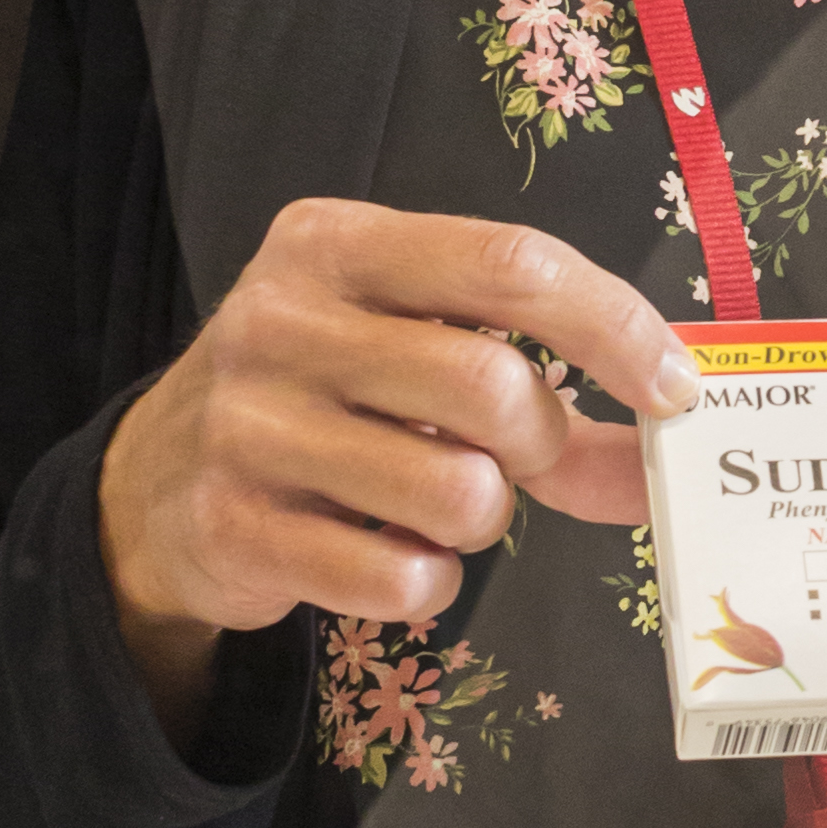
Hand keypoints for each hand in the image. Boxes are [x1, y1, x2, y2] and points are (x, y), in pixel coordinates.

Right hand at [97, 201, 700, 743]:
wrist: (152, 489)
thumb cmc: (321, 400)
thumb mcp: (412, 352)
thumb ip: (544, 392)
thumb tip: (661, 457)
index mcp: (337, 244)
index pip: (511, 263)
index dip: (614, 327)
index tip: (673, 387)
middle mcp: (281, 319)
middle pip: (493, 387)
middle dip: (540, 444)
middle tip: (516, 458)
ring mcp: (248, 426)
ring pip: (460, 494)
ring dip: (481, 521)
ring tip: (432, 502)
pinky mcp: (236, 527)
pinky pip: (402, 578)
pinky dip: (427, 583)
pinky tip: (386, 553)